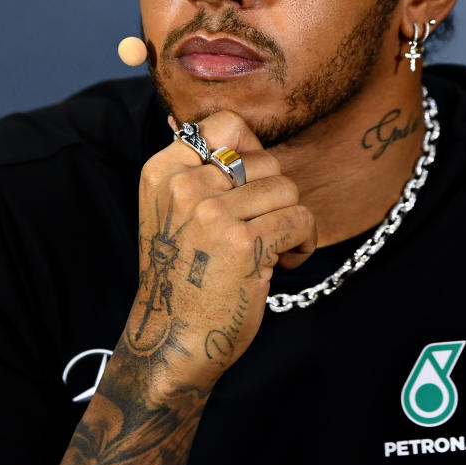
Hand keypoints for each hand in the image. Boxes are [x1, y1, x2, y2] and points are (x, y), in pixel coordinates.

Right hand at [127, 110, 316, 393]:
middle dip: (273, 198)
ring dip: (290, 221)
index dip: (251, 151)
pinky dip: (303, 243)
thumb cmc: (182, 273)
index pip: (227, 125)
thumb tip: (220, 127)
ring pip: (287, 190)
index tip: (247, 185)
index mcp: (162, 172)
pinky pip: (300, 219)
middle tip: (258, 230)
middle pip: (266, 161)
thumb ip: (194, 168)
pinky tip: (283, 262)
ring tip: (270, 248)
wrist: (173, 339)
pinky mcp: (243, 244)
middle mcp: (184, 187)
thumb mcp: (169, 211)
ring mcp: (212, 214)